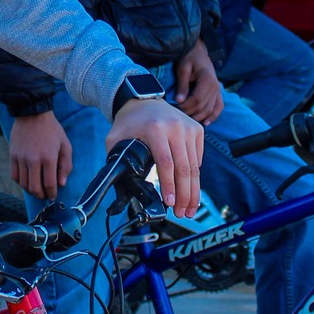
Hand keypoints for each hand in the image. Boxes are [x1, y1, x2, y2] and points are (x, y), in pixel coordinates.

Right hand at [9, 112, 73, 199]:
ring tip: (37, 189)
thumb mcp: (65, 144)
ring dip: (31, 190)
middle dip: (41, 196)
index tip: (53, 196)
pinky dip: (21, 182)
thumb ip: (66, 165)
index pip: (49, 184)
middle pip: (35, 188)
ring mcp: (21, 158)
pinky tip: (27, 180)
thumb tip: (61, 183)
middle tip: (45, 196)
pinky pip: (14, 176)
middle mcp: (33, 160)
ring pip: (24, 184)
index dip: (52, 194)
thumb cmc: (52, 130)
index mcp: (49, 157)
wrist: (32, 113)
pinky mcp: (12, 156)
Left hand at [108, 98, 203, 218]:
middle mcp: (176, 127)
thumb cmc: (129, 123)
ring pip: (195, 167)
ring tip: (189, 209)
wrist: (144, 100)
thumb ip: (115, 160)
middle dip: (185, 195)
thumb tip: (116, 187)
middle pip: (184, 168)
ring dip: (193, 191)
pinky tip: (190, 190)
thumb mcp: (115, 139)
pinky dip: (194, 176)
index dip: (169, 186)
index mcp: (155, 129)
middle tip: (182, 213)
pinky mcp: (197, 130)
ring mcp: (189, 127)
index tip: (169, 203)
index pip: (166, 163)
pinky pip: (198, 159)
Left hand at [171, 41, 224, 124]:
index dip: (187, 106)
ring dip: (199, 117)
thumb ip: (182, 85)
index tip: (176, 107)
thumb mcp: (183, 68)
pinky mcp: (218, 93)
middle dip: (190, 112)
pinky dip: (213, 116)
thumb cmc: (189, 58)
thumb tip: (179, 101)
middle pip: (204, 106)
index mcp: (207, 79)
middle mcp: (216, 87)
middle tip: (178, 114)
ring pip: (210, 109)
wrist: (198, 51)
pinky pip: (218, 107)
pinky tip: (205, 123)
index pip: (198, 99)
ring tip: (188, 120)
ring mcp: (218, 90)